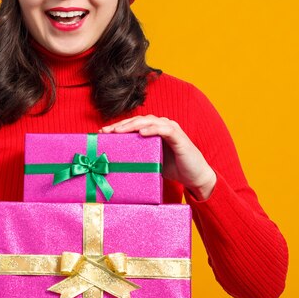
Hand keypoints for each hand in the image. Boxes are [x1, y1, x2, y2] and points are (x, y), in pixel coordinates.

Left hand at [101, 115, 216, 199]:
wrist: (196, 177)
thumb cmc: (175, 168)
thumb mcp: (152, 161)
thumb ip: (139, 155)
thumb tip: (117, 160)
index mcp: (154, 130)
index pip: (133, 125)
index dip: (118, 127)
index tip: (102, 133)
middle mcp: (162, 125)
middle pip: (137, 120)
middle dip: (120, 125)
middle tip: (105, 132)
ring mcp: (170, 129)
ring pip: (148, 122)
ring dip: (132, 125)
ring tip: (118, 131)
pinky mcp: (178, 136)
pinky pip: (163, 129)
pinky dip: (152, 130)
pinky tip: (141, 133)